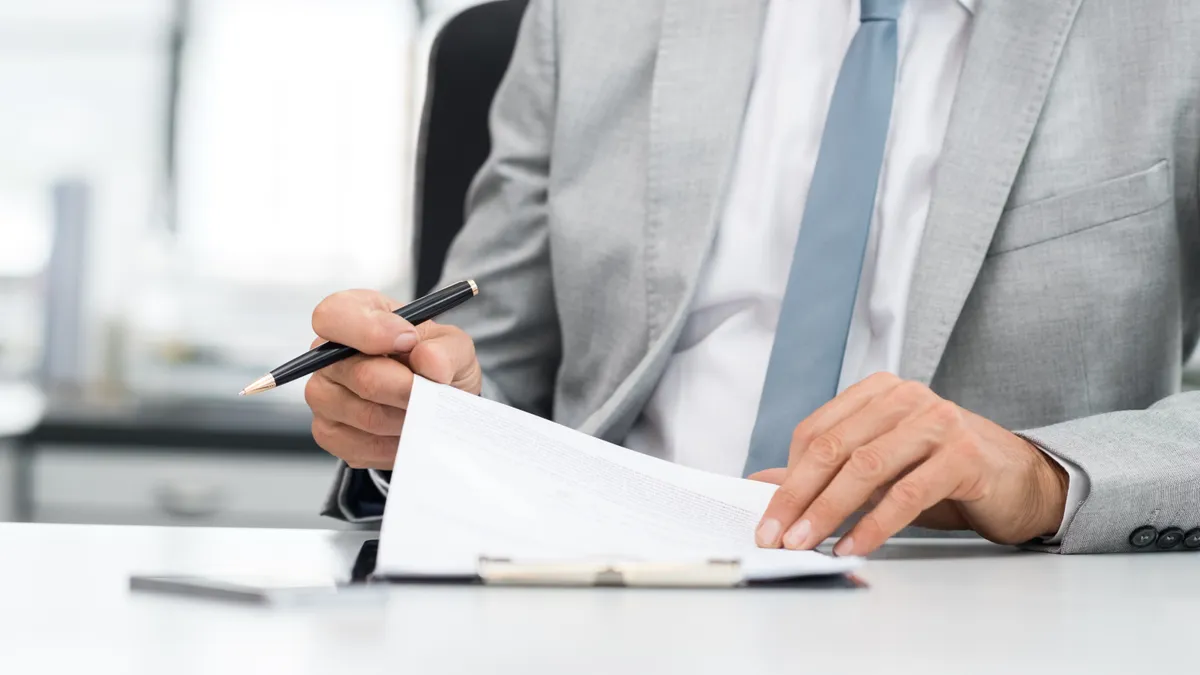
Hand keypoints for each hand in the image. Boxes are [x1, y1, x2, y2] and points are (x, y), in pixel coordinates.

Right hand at [304, 289, 481, 468]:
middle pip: (361, 375)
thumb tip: (429, 362)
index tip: (408, 341)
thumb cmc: (433, 363)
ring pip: (367, 415)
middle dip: (407, 388)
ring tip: (423, 411)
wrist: (434, 402)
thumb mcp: (452, 346)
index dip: (369, 331)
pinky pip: (361, 445)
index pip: (332, 316)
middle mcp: (328, 355)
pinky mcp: (328, 432)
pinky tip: (408, 430)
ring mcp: (323, 395)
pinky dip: (395, 443)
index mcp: (352, 315)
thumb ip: (445, 349)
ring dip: (406, 418)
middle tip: (431, 392)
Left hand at [750, 373, 1067, 556]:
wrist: (1018, 480)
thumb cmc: (940, 473)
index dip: (787, 476)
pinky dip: (875, 525)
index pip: (816, 431)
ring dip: (829, 511)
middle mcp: (906, 398)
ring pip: (866, 467)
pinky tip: (854, 547)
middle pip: (834, 447)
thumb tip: (761, 485)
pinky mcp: (964, 456)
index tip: (768, 517)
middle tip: (776, 535)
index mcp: (878, 392)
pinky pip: (907, 493)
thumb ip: (823, 473)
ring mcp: (937, 422)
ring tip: (806, 544)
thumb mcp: (877, 469)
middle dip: (798, 495)